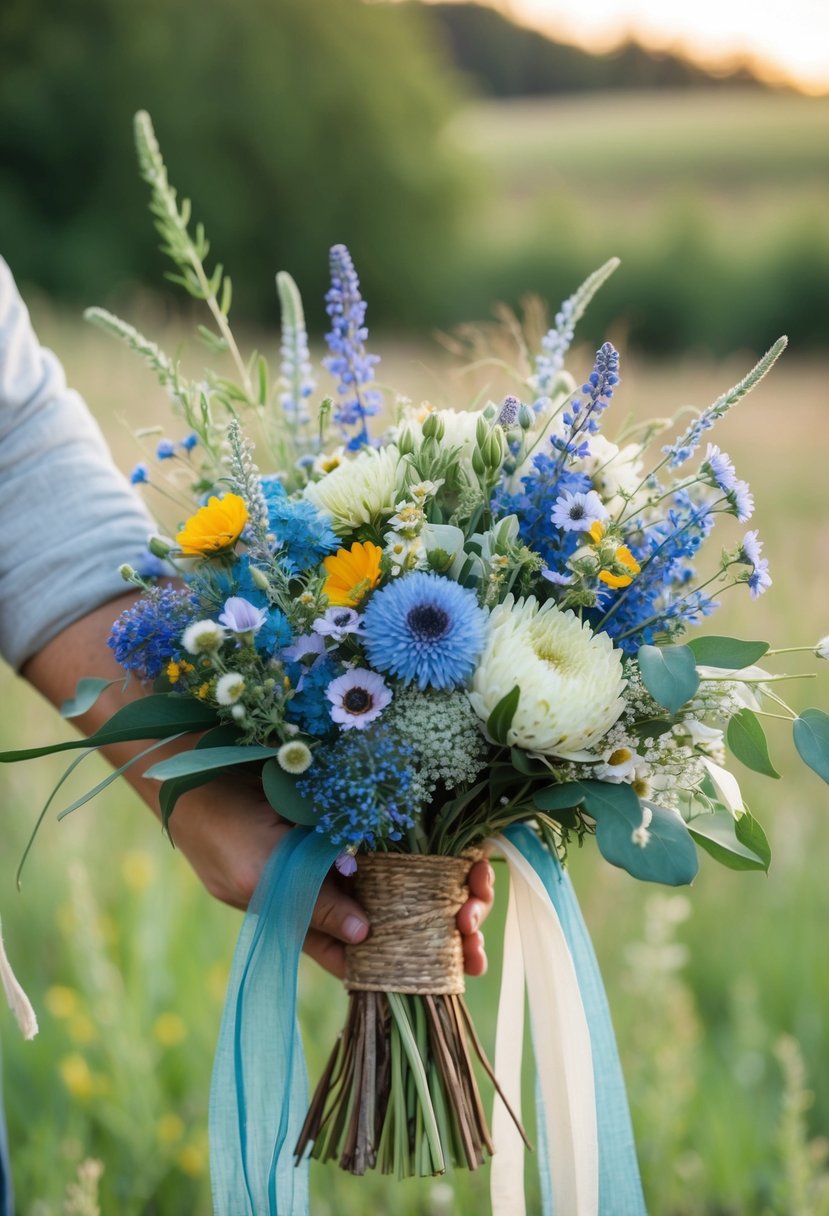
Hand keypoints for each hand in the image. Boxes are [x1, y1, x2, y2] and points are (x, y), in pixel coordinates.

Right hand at [24, 595, 495, 980]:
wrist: (201, 766)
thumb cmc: (220, 831)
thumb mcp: (259, 876)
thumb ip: (310, 905)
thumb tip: (363, 936)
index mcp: (315, 916)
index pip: (367, 955)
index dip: (406, 965)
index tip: (447, 971)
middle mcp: (341, 884)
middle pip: (401, 917)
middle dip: (440, 929)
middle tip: (475, 939)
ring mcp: (354, 846)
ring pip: (412, 877)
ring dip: (448, 889)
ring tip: (481, 900)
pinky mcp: (363, 809)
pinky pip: (408, 833)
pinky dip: (439, 844)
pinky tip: (469, 854)